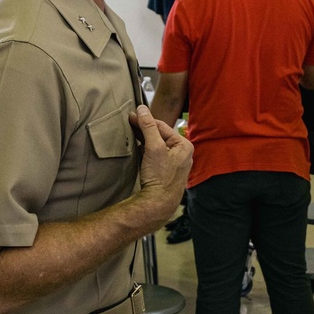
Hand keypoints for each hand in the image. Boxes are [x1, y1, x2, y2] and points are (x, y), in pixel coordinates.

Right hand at [130, 105, 193, 225]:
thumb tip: (142, 109)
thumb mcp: (154, 148)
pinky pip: (155, 156)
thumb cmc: (160, 176)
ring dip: (144, 141)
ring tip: (131, 135)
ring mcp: (175, 164)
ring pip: (157, 146)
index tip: (131, 115)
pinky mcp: (167, 172)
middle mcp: (183, 154)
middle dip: (144, 130)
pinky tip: (138, 151)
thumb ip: (148, 127)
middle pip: (160, 136)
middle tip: (128, 123)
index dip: (145, 120)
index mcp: (184, 145)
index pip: (162, 126)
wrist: (158, 204)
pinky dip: (146, 152)